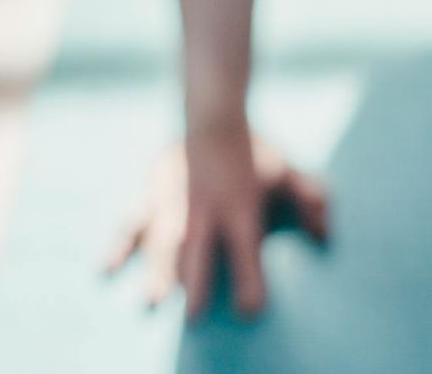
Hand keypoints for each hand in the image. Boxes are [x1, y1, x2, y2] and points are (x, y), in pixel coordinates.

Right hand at [103, 128, 327, 317]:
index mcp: (240, 208)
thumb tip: (326, 233)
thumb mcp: (285, 173)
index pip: (247, 249)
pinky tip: (105, 269)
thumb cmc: (253, 152)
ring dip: (158, 269)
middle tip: (195, 318)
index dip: (251, 279)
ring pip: (164, 238)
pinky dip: (119, 245)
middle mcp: (206, 208)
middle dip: (199, 281)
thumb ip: (308, 200)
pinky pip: (133, 220)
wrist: (214, 114)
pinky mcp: (152, 193)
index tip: (252, 309)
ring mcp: (174, 200)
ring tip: (151, 301)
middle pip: (202, 248)